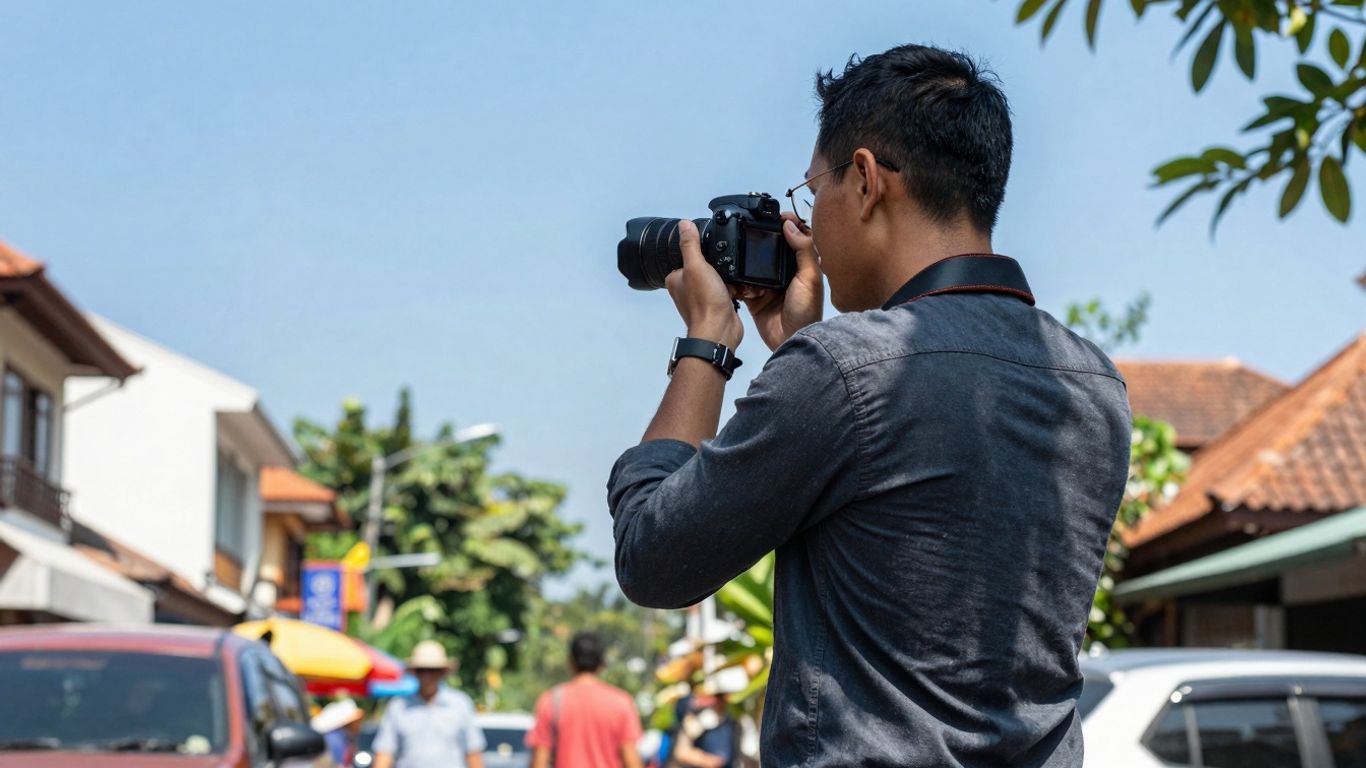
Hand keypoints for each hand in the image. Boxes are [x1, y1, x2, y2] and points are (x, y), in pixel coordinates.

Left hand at [665, 220, 742, 349]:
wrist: (719, 331)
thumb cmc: (704, 305)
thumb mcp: (697, 266)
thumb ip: (690, 244)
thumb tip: (684, 225)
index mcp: (675, 279)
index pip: (687, 256)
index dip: (701, 253)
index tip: (709, 256)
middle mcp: (686, 289)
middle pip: (705, 266)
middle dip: (717, 267)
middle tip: (719, 273)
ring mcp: (701, 298)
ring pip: (718, 278)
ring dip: (726, 279)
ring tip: (726, 284)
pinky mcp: (716, 305)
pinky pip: (727, 290)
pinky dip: (732, 289)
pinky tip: (733, 292)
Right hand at [735, 213, 822, 351]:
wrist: (791, 341)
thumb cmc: (807, 313)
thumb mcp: (810, 278)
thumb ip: (803, 250)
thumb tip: (791, 225)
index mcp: (802, 265)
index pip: (796, 237)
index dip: (788, 224)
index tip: (778, 216)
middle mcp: (785, 273)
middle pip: (772, 247)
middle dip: (762, 239)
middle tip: (753, 228)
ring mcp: (769, 284)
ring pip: (754, 263)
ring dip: (747, 259)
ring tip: (742, 252)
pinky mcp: (755, 297)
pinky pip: (742, 283)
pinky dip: (738, 280)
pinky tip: (738, 278)